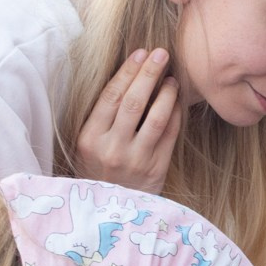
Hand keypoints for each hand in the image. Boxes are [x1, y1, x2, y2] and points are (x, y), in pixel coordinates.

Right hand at [75, 48, 180, 191]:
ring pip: (155, 118)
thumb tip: (129, 74)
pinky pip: (169, 136)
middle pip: (133, 102)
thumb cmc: (98, 169)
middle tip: (161, 53)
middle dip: (148, 74)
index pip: (110, 97)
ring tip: (171, 77)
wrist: (108, 212)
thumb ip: (104, 116)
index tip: (140, 53)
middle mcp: (111, 149)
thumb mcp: (89, 144)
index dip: (127, 72)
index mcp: (89, 139)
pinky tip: (177, 101)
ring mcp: (135, 160)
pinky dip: (174, 114)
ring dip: (166, 93)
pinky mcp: (156, 170)